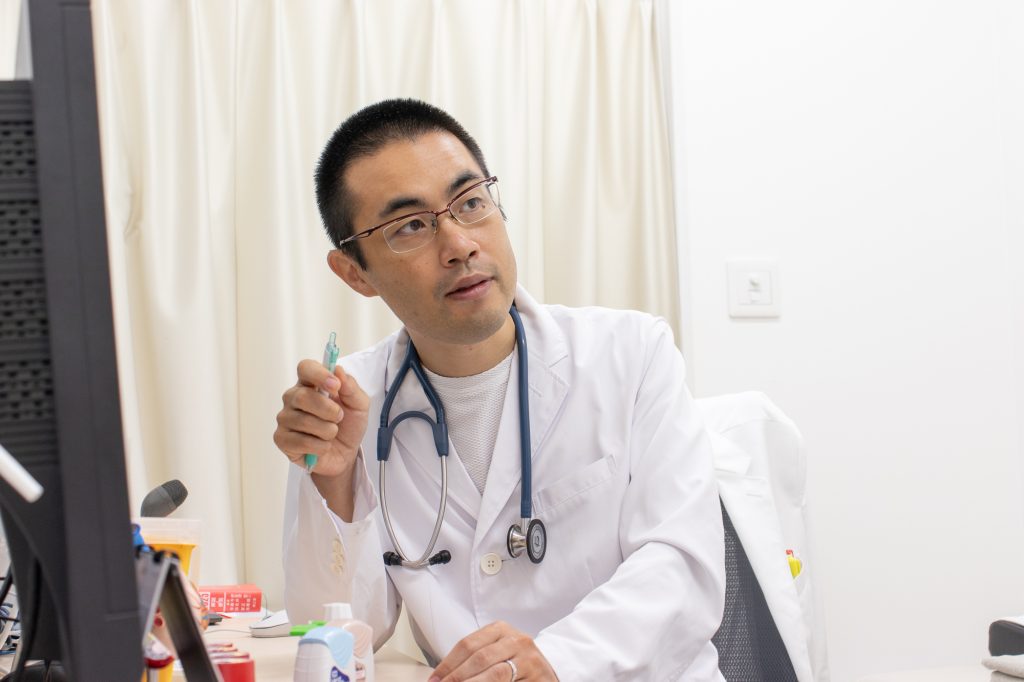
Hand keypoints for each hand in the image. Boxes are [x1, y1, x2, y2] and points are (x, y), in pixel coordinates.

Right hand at [273, 359, 369, 478]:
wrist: (345, 455)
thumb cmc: (349, 426)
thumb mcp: (359, 406)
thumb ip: (351, 387)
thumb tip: (338, 370)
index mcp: (310, 384)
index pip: (305, 368)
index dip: (319, 375)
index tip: (335, 386)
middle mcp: (293, 398)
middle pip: (303, 396)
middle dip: (328, 410)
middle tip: (339, 417)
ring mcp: (285, 418)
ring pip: (304, 421)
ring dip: (328, 431)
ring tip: (332, 434)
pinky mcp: (281, 439)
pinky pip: (301, 442)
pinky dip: (320, 446)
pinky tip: (323, 446)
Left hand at [429, 621, 557, 681]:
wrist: (548, 673)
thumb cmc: (516, 664)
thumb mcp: (496, 652)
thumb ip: (474, 659)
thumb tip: (441, 677)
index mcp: (501, 629)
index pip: (468, 645)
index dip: (448, 664)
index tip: (434, 680)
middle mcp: (517, 640)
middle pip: (480, 658)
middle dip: (457, 677)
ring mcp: (530, 659)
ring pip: (495, 674)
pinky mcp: (538, 678)